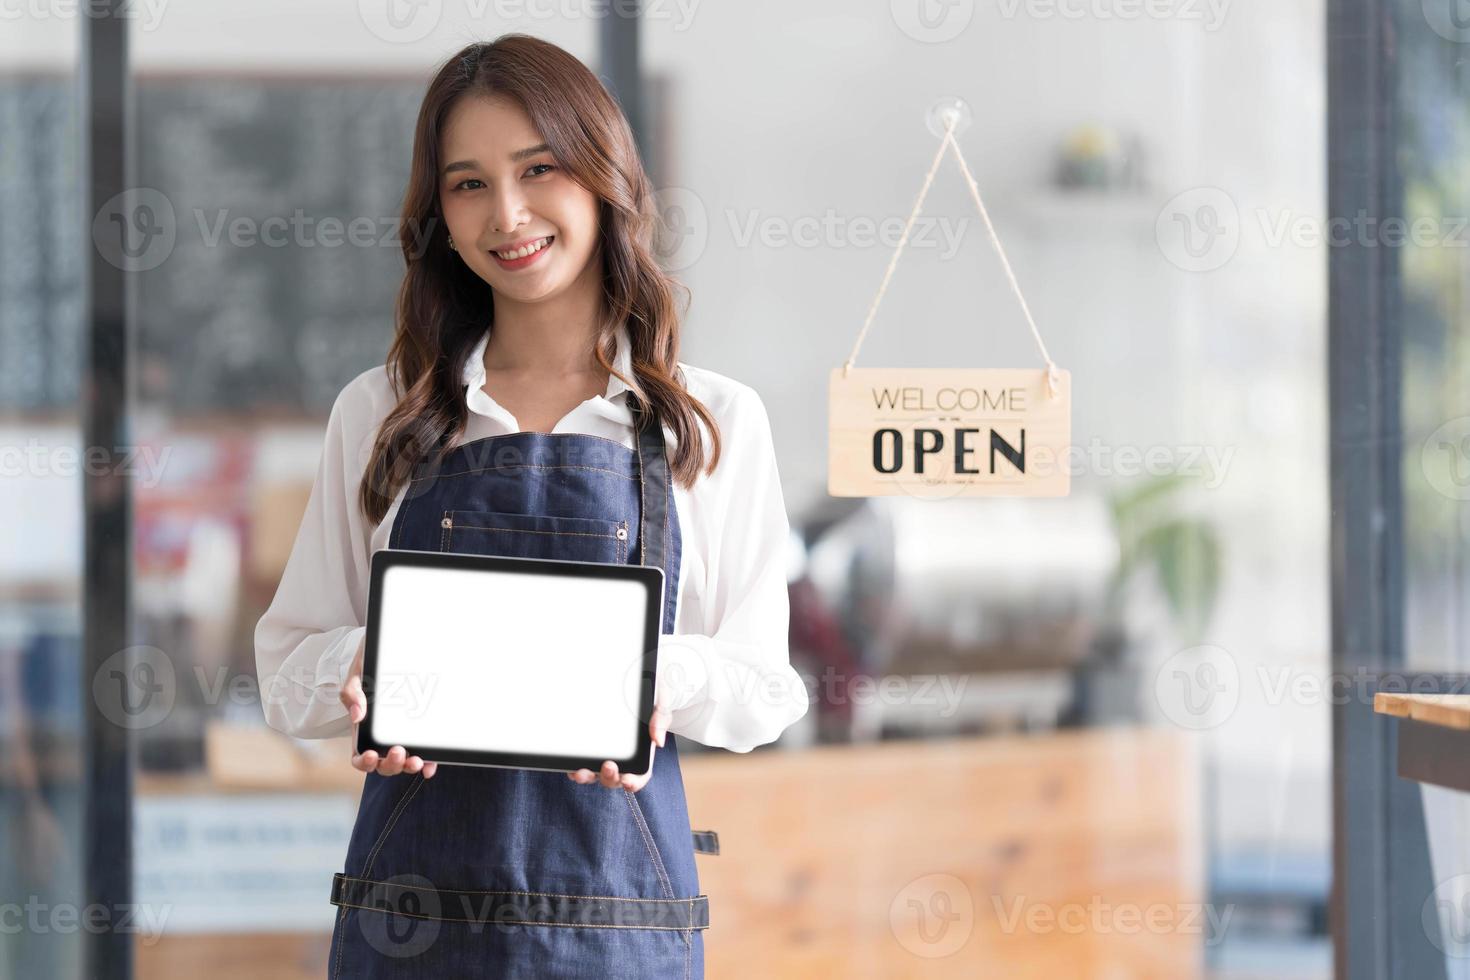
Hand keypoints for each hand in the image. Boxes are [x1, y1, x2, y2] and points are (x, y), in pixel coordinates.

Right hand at [341, 635, 436, 778]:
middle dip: (390, 765)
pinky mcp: (419, 729)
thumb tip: (357, 716)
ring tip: (417, 760)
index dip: (364, 762)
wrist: (392, 644)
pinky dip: (428, 762)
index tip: (372, 755)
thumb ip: (352, 693)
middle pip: (383, 763)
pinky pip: (423, 751)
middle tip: (399, 752)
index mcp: (363, 727)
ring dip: (408, 766)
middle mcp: (382, 735)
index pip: (359, 754)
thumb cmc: (371, 662)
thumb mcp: (358, 674)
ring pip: (403, 761)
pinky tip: (432, 764)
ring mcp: (402, 734)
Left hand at [567, 702, 669, 792]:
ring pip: (595, 774)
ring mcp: (605, 753)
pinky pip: (581, 761)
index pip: (639, 776)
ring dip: (587, 777)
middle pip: (615, 778)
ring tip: (581, 772)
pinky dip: (574, 767)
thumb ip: (660, 720)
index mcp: (642, 753)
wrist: (636, 681)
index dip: (633, 782)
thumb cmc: (651, 696)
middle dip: (609, 778)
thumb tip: (658, 741)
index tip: (627, 780)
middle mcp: (623, 758)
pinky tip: (570, 764)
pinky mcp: (590, 744)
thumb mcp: (661, 703)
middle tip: (608, 766)